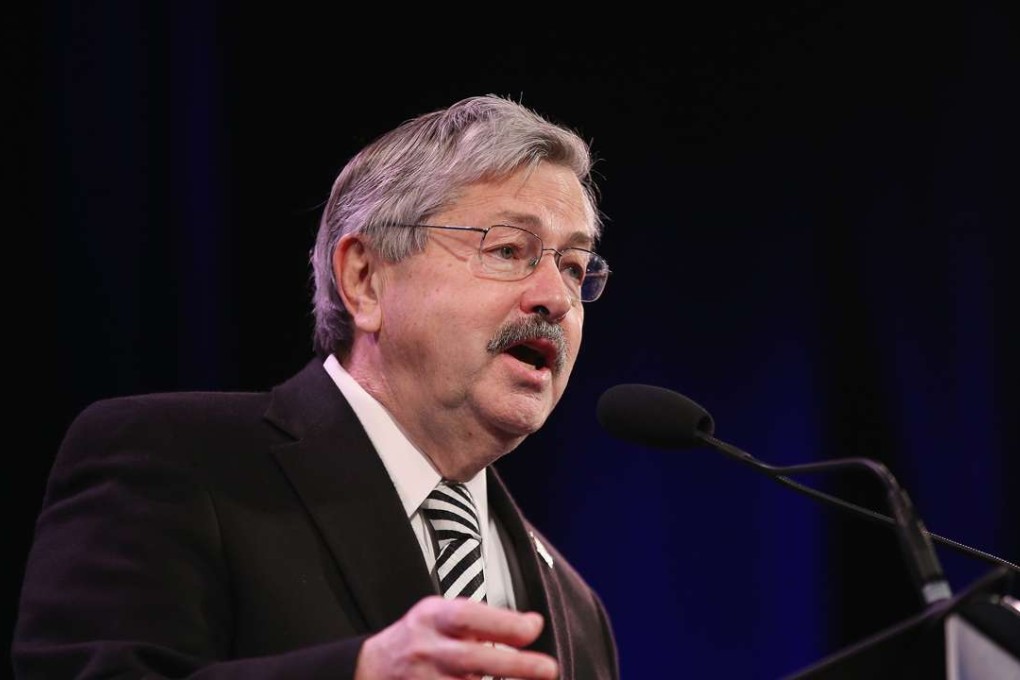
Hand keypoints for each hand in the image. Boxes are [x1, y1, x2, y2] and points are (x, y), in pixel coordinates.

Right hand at [354, 595, 557, 678]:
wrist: (372, 668)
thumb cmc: (418, 637)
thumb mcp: (440, 614)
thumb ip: (483, 618)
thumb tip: (531, 624)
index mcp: (432, 618)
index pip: (467, 617)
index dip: (501, 623)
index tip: (533, 629)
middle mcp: (426, 651)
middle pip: (470, 660)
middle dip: (513, 666)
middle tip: (548, 669)